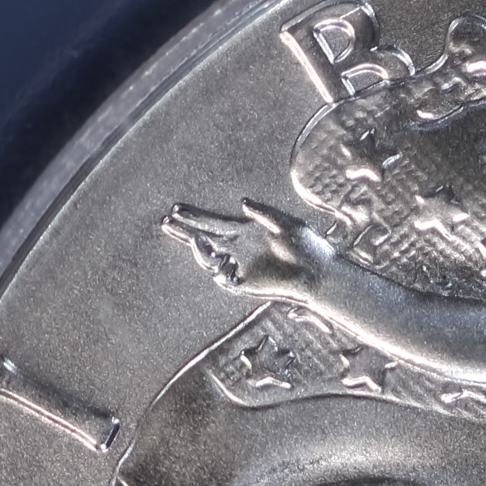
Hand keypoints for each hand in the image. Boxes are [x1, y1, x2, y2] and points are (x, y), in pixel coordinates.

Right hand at [162, 199, 332, 301]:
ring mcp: (241, 266)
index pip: (214, 222)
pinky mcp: (247, 284)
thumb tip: (242, 202)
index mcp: (246, 232)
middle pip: (205, 239)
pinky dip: (219, 271)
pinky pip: (224, 279)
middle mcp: (239, 249)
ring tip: (196, 239)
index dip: (195, 216)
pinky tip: (221, 261)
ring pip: (210, 259)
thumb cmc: (307, 246)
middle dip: (185, 231)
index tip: (176, 209)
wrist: (319, 272)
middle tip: (166, 223)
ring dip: (199, 249)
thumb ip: (263, 213)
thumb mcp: (285, 223)